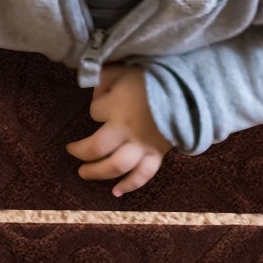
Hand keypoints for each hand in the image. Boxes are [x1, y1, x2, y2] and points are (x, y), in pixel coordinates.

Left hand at [66, 63, 172, 196]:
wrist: (190, 92)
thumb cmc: (154, 79)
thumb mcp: (123, 70)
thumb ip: (103, 78)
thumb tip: (93, 90)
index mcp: (116, 107)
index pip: (94, 111)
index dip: (95, 108)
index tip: (101, 102)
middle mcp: (125, 130)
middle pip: (96, 148)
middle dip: (81, 151)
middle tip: (71, 151)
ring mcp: (141, 145)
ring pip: (116, 166)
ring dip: (97, 173)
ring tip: (83, 174)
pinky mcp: (156, 153)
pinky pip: (143, 174)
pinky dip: (130, 185)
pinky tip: (116, 193)